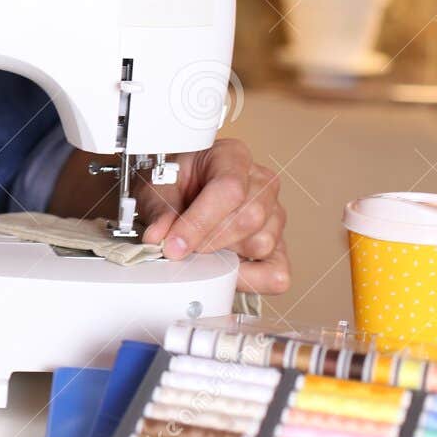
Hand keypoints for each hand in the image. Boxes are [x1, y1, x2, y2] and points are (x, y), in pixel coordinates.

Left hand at [135, 138, 289, 294]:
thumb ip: (160, 212)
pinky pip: (277, 272)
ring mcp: (274, 213)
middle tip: (181, 248)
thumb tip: (159, 238)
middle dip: (208, 242)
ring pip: (262, 244)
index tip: (174, 245)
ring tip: (202, 249)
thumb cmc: (176, 182)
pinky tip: (227, 271)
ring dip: (226, 256)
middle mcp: (261, 183)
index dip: (200, 223)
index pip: (229, 189)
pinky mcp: (278, 244)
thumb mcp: (159, 188)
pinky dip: (251, 279)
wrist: (182, 189)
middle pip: (249, 218)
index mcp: (233, 157)